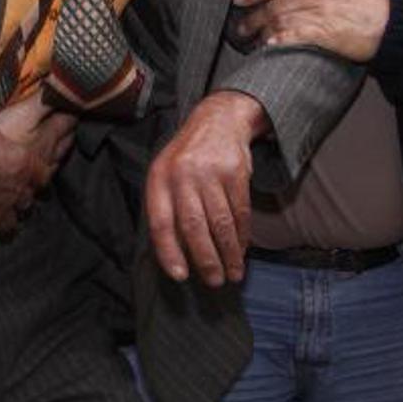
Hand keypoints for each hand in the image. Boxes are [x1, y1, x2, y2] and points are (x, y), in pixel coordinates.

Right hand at [0, 105, 74, 250]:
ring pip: (11, 226)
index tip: (43, 180)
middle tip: (20, 203)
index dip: (43, 177)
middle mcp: (18, 191)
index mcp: (25, 165)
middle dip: (24, 203)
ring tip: (4, 229)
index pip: (43, 175)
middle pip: (28, 203)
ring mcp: (3, 211)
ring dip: (8, 226)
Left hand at [145, 90, 268, 287]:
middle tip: (214, 281)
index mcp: (160, 178)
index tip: (180, 276)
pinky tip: (242, 250)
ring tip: (233, 273)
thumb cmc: (187, 158)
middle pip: (194, 226)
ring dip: (229, 253)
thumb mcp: (166, 174)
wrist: (217, 121)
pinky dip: (242, 236)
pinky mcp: (236, 172)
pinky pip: (240, 212)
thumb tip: (175, 255)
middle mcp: (183, 174)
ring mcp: (211, 172)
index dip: (169, 252)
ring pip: (221, 222)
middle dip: (206, 259)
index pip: (161, 222)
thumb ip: (166, 208)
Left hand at [232, 0, 388, 61]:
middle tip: (240, 29)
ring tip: (252, 41)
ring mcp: (317, 14)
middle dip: (252, 18)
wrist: (386, 22)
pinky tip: (269, 47)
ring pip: (280, 21)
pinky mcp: (324, 34)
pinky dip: (280, 41)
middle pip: (273, 6)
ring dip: (262, 32)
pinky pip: (295, 37)